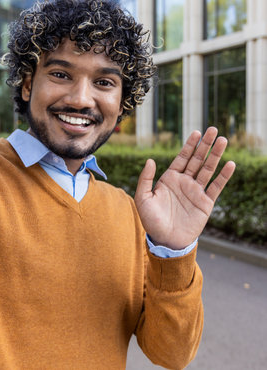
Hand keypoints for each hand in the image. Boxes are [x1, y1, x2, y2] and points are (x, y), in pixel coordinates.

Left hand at [134, 127, 234, 249]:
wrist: (165, 241)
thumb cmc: (151, 221)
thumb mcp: (143, 199)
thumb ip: (145, 179)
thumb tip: (150, 160)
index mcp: (170, 178)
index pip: (182, 157)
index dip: (190, 145)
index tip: (197, 132)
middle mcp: (184, 182)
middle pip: (197, 159)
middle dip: (205, 145)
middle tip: (214, 130)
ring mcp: (196, 191)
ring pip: (208, 169)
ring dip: (215, 155)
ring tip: (223, 141)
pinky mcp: (205, 203)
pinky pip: (216, 187)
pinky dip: (223, 176)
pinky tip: (230, 164)